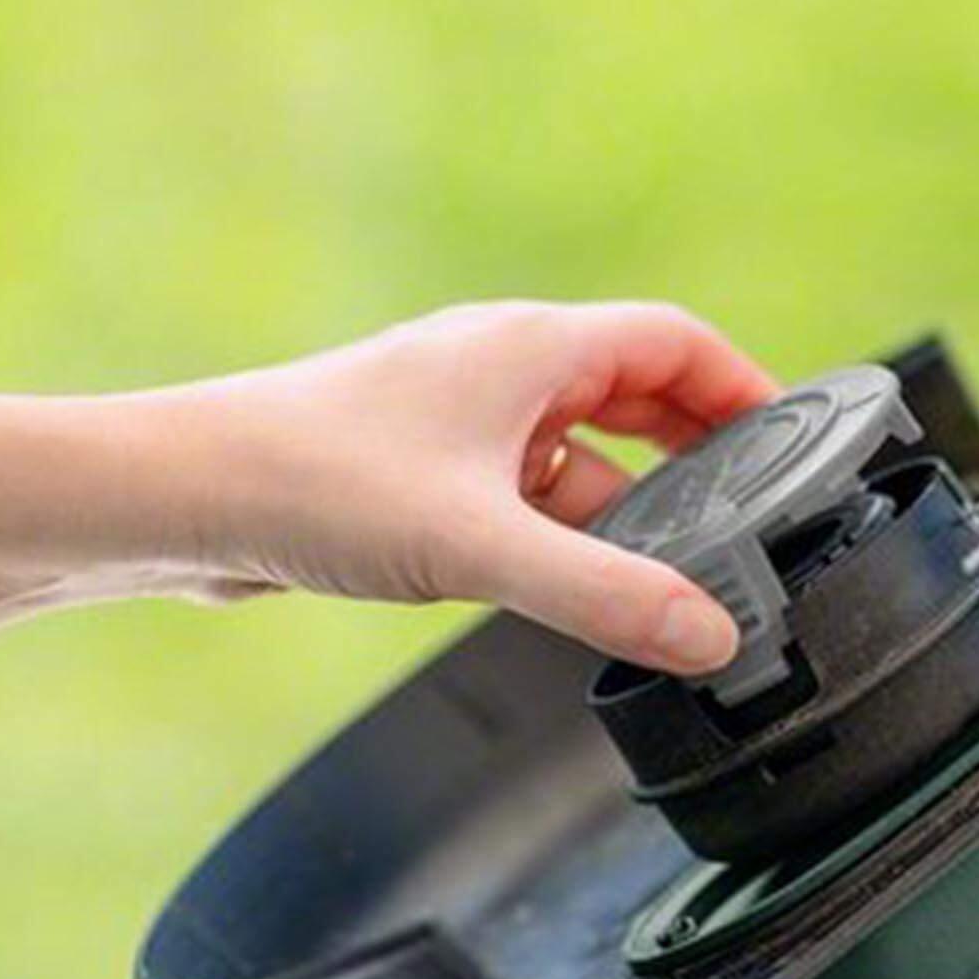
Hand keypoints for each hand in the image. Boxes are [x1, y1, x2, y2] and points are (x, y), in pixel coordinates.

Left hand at [153, 300, 775, 672]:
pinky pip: (523, 497)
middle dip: (696, 456)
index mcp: (529, 351)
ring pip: (577, 458)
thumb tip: (709, 635)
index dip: (745, 388)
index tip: (795, 442)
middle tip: (749, 518)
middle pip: (634, 396)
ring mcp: (459, 426)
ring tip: (670, 572)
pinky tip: (572, 586)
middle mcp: (499, 374)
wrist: (183, 500)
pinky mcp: (423, 476)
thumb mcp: (482, 546)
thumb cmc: (315, 484)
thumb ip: (604, 593)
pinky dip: (561, 535)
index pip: (675, 343)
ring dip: (624, 510)